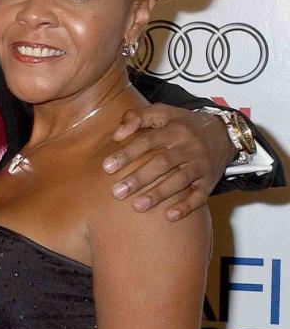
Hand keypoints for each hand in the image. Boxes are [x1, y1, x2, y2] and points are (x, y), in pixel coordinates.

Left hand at [103, 104, 234, 220]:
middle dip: (139, 178)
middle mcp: (188, 147)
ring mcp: (200, 165)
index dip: (127, 154)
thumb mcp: (161, 112)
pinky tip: (170, 216)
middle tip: (117, 192)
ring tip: (137, 206)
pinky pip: (200, 195)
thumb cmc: (181, 123)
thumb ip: (136, 117)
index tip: (106, 167)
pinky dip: (187, 206)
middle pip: (162, 163)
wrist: (223, 132)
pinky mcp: (209, 181)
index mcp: (174, 129)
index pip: (147, 141)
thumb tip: (116, 135)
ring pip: (180, 181)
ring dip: (158, 194)